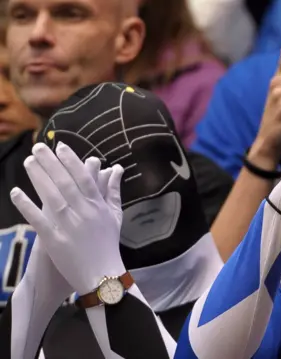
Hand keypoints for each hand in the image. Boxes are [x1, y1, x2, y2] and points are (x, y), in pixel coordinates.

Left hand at [10, 142, 124, 294]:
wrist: (103, 276)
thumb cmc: (109, 244)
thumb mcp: (115, 215)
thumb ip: (114, 191)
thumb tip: (117, 168)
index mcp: (98, 206)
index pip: (84, 178)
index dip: (71, 161)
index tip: (60, 147)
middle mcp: (83, 212)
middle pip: (65, 183)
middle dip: (51, 163)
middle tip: (38, 148)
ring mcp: (68, 226)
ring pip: (51, 197)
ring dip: (38, 178)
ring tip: (28, 162)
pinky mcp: (54, 240)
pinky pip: (38, 220)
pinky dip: (27, 206)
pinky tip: (16, 192)